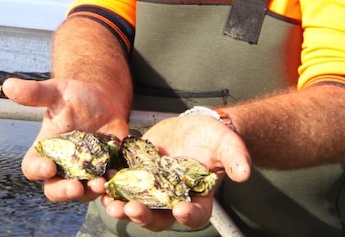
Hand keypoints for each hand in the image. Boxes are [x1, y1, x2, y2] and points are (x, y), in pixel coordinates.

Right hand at [2, 77, 129, 202]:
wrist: (105, 100)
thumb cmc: (75, 97)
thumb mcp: (57, 92)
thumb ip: (35, 93)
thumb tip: (8, 85)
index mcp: (45, 150)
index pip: (32, 167)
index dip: (37, 170)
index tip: (48, 166)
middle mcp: (61, 167)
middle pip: (54, 189)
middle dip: (63, 192)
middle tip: (75, 188)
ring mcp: (84, 172)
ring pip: (82, 193)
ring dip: (90, 191)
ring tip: (101, 183)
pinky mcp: (104, 173)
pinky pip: (105, 188)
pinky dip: (110, 188)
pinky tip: (116, 179)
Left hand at [101, 113, 250, 230]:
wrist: (192, 126)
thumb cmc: (213, 137)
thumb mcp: (226, 144)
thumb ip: (235, 158)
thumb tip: (245, 174)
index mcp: (197, 199)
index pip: (195, 215)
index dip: (188, 216)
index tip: (181, 210)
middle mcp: (172, 200)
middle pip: (158, 217)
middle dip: (144, 216)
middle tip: (132, 210)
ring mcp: (152, 190)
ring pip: (135, 205)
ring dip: (121, 206)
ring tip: (109, 202)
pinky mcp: (135, 175)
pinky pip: (121, 185)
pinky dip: (110, 184)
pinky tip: (100, 179)